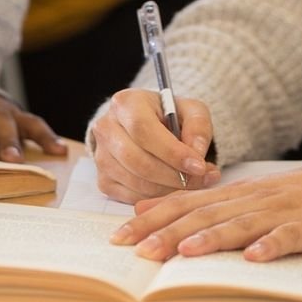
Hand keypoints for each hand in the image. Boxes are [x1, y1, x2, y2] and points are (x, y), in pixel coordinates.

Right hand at [89, 88, 217, 202]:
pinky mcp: (104, 179)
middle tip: (200, 179)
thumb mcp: (191, 111)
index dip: (171, 152)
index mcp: (126, 103)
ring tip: (194, 184)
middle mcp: (106, 128)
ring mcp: (101, 156)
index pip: (143, 130)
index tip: (198, 166)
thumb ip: (198, 127)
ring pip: (134, 181)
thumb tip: (196, 155)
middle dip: (172, 175)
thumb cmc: (170, 116)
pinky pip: (130, 196)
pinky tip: (174, 189)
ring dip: (168, 189)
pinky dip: (156, 198)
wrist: (146, 125)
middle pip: (136, 160)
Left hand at [108, 155, 301, 261]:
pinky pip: (287, 237)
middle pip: (204, 215)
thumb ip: (202, 204)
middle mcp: (252, 201)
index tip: (118, 237)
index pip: (184, 204)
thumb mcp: (247, 195)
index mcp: (235, 195)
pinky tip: (253, 258)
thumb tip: (148, 208)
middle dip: (169, 232)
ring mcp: (280, 213)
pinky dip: (270, 246)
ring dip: (212, 238)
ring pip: (240, 224)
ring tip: (186, 252)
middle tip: (138, 251)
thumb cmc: (299, 198)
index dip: (151, 220)